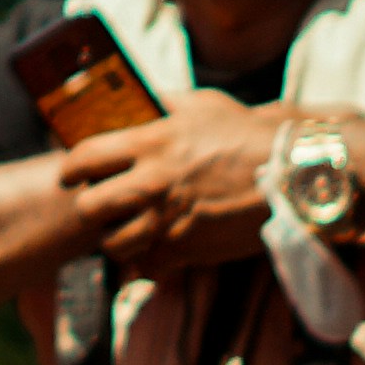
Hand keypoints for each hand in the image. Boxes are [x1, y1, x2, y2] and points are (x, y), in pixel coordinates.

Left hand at [60, 91, 287, 273]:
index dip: (70, 169)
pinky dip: (147, 262)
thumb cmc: (250, 135)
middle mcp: (152, 183)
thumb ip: (163, 103)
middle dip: (90, 208)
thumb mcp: (202, 105)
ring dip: (115, 239)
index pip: (83, 158)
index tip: (70, 175)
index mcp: (149, 143)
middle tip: (100, 205)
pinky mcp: (189, 249)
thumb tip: (136, 98)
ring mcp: (169, 220)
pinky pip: (148, 266)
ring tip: (127, 230)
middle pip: (89, 207)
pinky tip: (156, 251)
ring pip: (113, 244)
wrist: (295, 176)